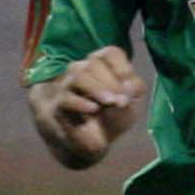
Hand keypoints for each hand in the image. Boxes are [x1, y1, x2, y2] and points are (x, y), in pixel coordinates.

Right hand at [30, 46, 145, 165]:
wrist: (95, 141)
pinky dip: (82, 103)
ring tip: (111, 102)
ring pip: (79, 76)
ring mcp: (69, 85)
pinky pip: (67, 98)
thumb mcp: (132, 103)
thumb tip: (127, 85)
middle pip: (94, 63)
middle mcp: (83, 70)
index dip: (122, 68)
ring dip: (97, 89)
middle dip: (111, 82)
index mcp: (103, 66)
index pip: (110, 53)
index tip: (131, 87)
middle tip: (122, 101)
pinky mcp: (60, 104)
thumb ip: (134, 91)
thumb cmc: (114, 115)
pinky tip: (94, 109)